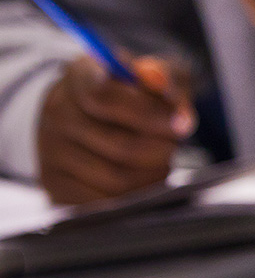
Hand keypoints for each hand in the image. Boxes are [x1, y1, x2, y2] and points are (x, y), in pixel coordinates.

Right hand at [37, 53, 192, 204]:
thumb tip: (166, 91)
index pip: (105, 96)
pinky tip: (141, 178)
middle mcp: (57, 112)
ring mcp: (50, 151)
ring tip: (160, 159)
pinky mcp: (54, 185)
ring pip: (117, 178)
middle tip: (174, 145)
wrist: (96, 112)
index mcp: (80, 75)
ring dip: (152, 173)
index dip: (150, 113)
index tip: (181, 123)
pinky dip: (132, 195)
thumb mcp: (156, 74)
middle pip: (121, 145)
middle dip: (162, 149)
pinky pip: (104, 203)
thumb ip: (167, 78)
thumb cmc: (134, 91)